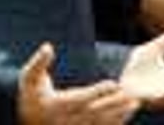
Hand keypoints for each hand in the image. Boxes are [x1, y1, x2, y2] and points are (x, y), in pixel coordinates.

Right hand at [18, 43, 138, 124]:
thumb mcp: (29, 77)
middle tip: (131, 94)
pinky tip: (128, 113)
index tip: (113, 83)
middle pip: (94, 112)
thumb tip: (48, 46)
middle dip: (114, 104)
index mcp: (55, 105)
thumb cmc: (31, 95)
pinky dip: (116, 123)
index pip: (79, 99)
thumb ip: (38, 62)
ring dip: (119, 114)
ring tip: (135, 103)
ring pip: (100, 123)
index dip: (96, 92)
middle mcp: (66, 120)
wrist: (28, 121)